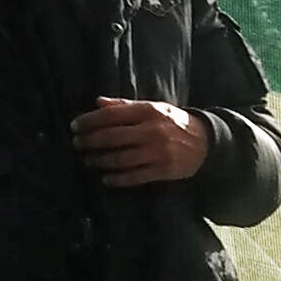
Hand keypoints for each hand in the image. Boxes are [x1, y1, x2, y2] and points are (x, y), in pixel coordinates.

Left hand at [73, 96, 211, 186]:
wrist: (206, 143)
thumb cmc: (174, 122)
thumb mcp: (153, 107)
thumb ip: (125, 105)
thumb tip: (98, 102)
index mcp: (147, 111)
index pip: (111, 115)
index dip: (90, 121)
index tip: (75, 126)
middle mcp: (151, 131)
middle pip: (112, 137)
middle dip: (90, 141)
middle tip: (76, 144)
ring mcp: (157, 152)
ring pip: (121, 158)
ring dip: (100, 160)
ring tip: (87, 160)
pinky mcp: (163, 170)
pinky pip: (135, 176)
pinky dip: (118, 179)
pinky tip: (105, 179)